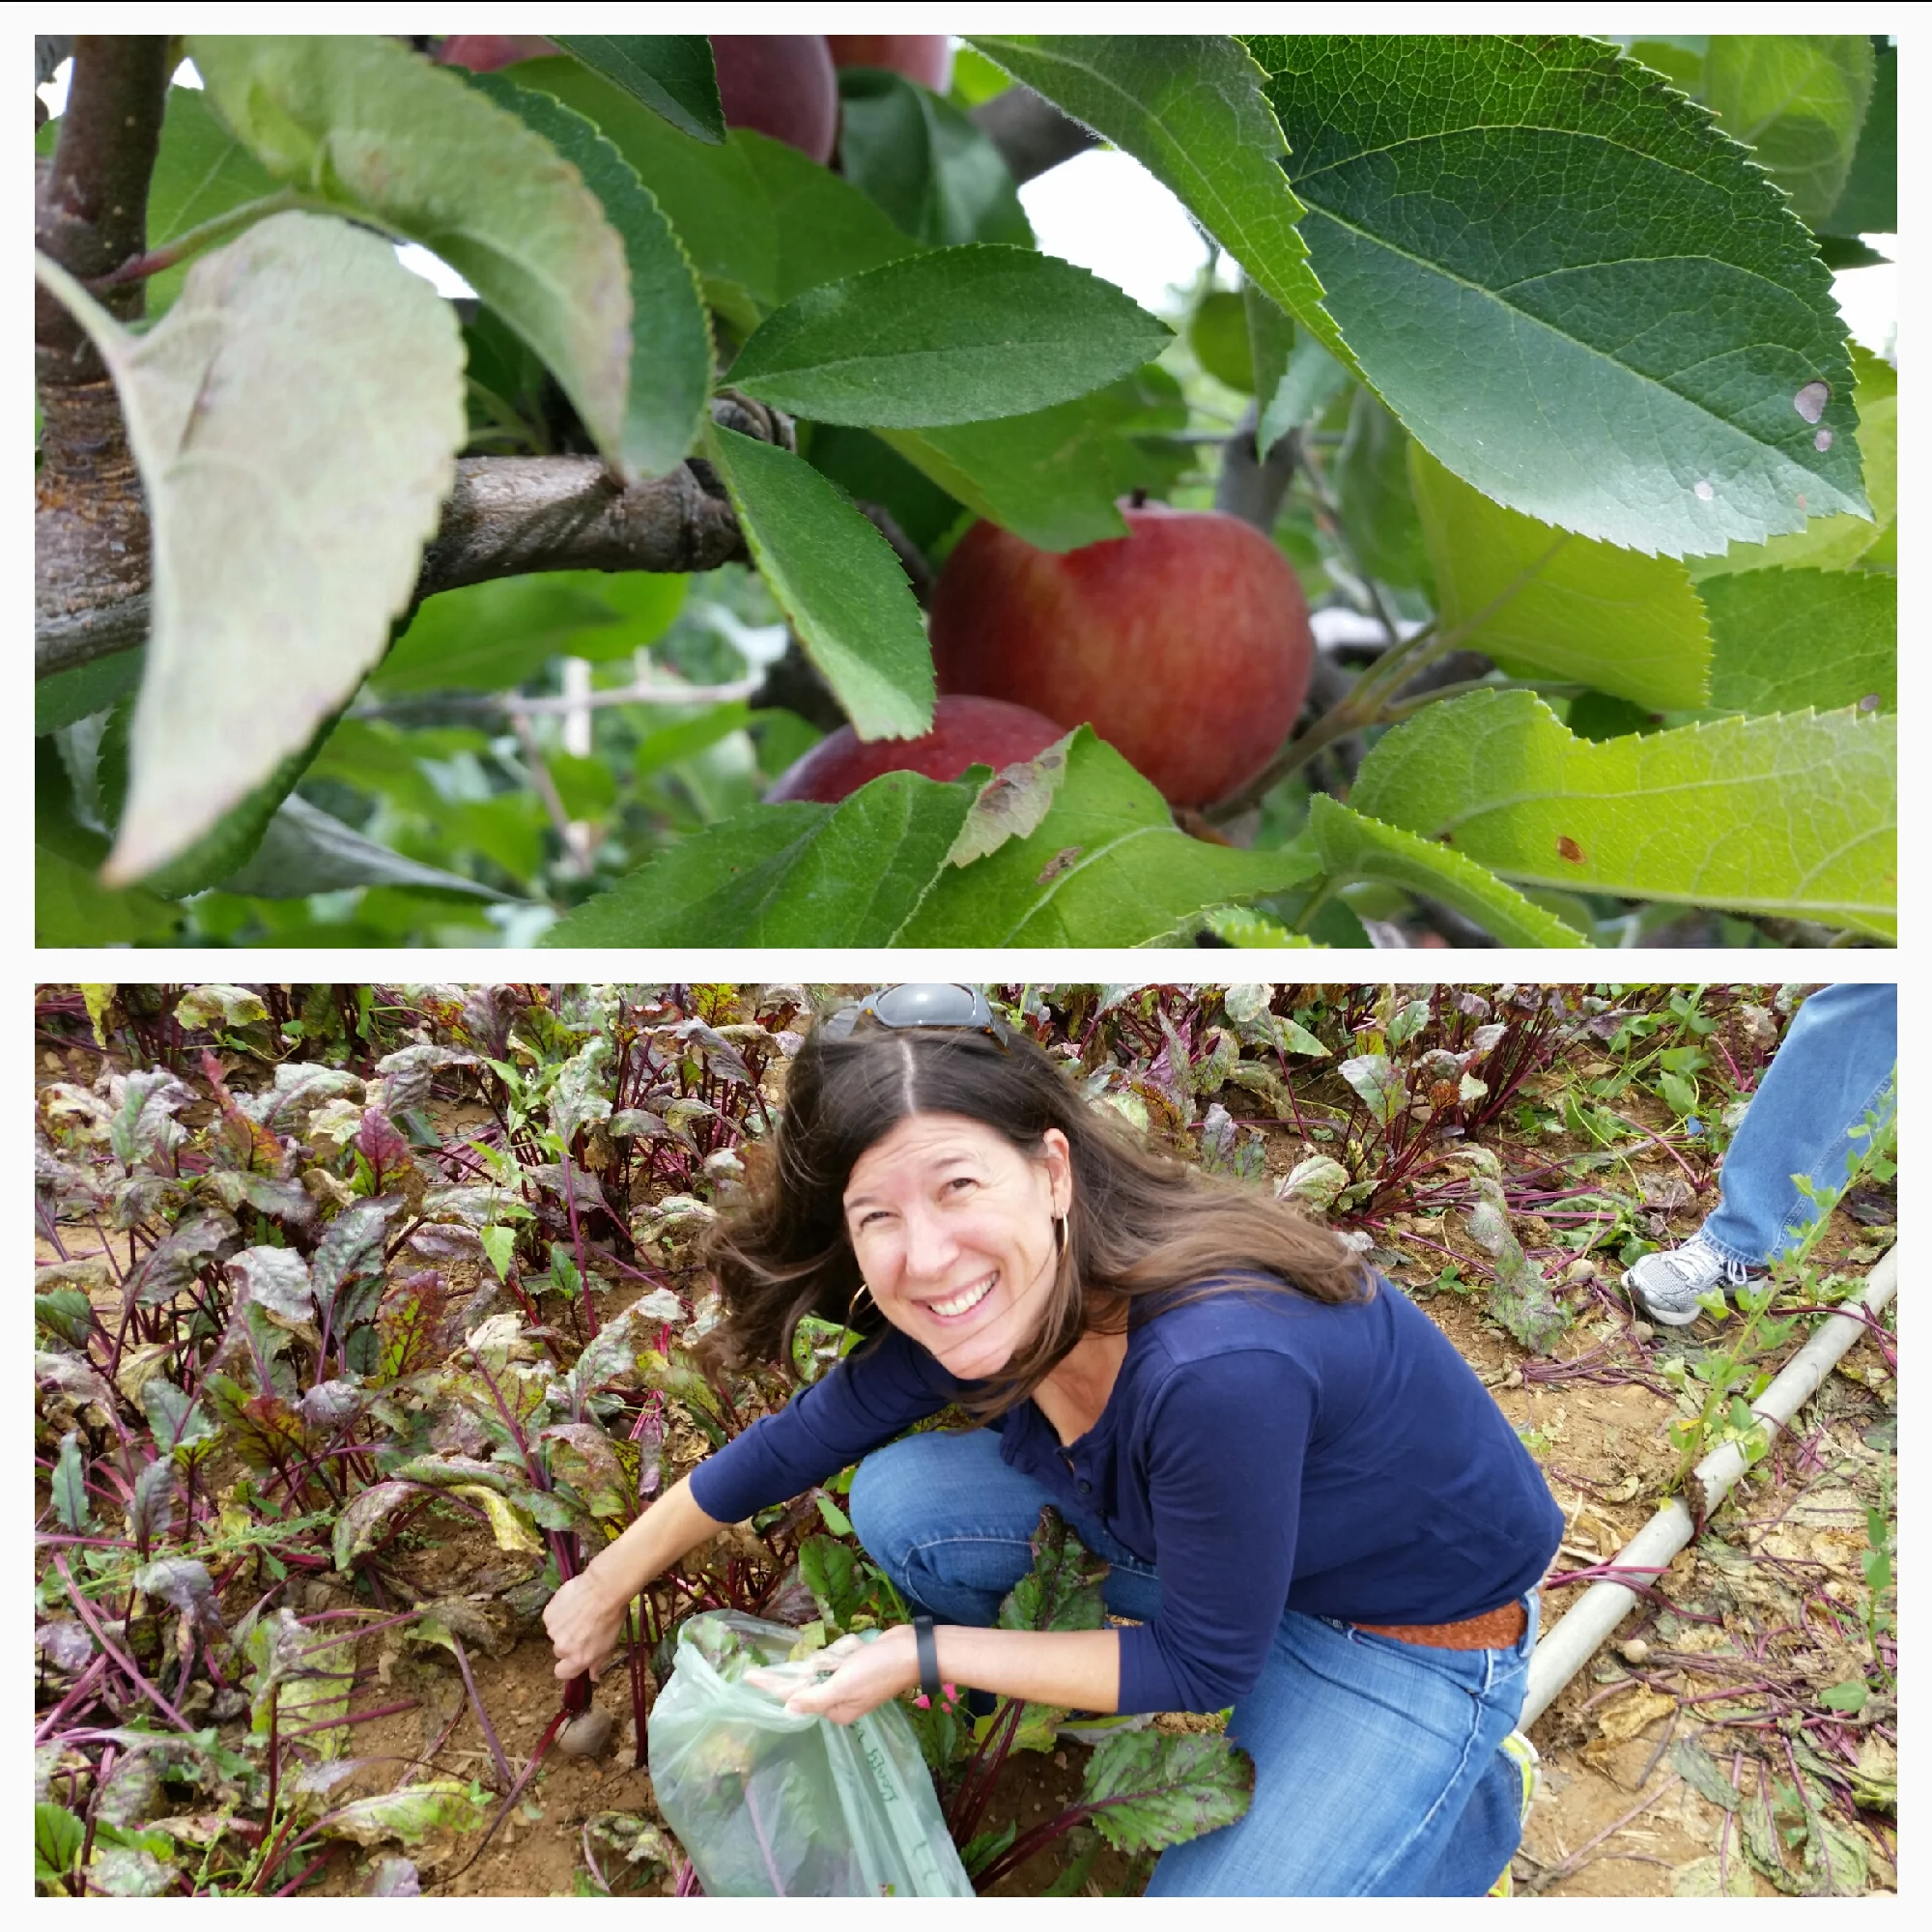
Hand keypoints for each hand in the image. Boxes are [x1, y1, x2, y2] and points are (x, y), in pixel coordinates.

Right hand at [543, 1565, 628, 1682]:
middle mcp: (562, 1648)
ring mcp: (553, 1631)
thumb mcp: (610, 1643)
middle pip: (560, 1651)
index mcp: (578, 1659)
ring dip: (563, 1626)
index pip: (562, 1673)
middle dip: (568, 1642)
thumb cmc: (612, 1616)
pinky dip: (559, 1612)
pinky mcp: (548, 1614)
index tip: (575, 1655)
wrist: (604, 1588)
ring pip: (556, 1633)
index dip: (568, 1665)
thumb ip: (597, 1662)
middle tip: (582, 1627)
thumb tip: (593, 1677)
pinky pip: (552, 1617)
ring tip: (579, 1611)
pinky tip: (572, 1603)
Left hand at [781, 1625, 917, 1726]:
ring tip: (858, 1654)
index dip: (775, 1685)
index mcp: (836, 1710)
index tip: (749, 1677)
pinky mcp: (857, 1662)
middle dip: (827, 1662)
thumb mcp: (843, 1686)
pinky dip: (850, 1647)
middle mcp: (839, 1697)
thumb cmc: (877, 1670)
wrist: (911, 1649)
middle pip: (811, 1674)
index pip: (797, 1695)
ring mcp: (849, 1679)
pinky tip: (863, 1648)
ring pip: (825, 1659)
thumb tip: (788, 1708)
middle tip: (845, 1662)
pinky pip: (840, 1651)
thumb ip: (814, 1697)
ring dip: (840, 1652)